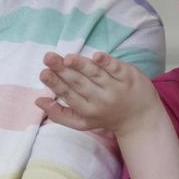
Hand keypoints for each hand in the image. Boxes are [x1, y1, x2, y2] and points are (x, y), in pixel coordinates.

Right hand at [35, 51, 161, 135]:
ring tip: (67, 58)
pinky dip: (107, 63)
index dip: (55, 84)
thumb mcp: (82, 122)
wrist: (140, 119)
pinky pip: (116, 69)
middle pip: (79, 83)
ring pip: (95, 75)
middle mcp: (100, 100)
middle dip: (62, 71)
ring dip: (81, 65)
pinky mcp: (129, 77)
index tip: (43, 73)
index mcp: (86, 110)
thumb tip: (38, 101)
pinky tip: (96, 56)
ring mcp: (115, 88)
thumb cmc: (106, 117)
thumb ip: (59, 113)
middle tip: (48, 58)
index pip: (68, 95)